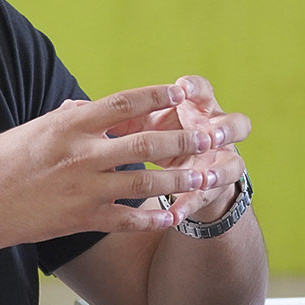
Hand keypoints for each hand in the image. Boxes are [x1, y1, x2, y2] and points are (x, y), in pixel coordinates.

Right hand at [0, 83, 229, 251]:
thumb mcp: (33, 130)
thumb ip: (66, 120)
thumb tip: (86, 107)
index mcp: (69, 124)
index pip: (124, 103)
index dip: (158, 97)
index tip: (183, 92)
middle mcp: (81, 153)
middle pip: (147, 143)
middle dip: (187, 139)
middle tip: (217, 136)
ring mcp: (83, 188)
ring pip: (146, 183)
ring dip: (182, 180)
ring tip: (210, 176)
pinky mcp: (81, 219)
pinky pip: (128, 219)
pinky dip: (155, 219)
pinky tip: (176, 217)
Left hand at [100, 74, 249, 224]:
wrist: (183, 165)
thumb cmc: (152, 134)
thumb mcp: (138, 122)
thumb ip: (116, 116)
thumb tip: (73, 107)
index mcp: (195, 106)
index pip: (201, 89)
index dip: (194, 88)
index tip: (181, 88)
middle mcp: (214, 130)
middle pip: (231, 124)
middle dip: (220, 130)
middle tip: (209, 135)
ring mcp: (220, 160)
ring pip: (231, 164)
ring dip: (216, 172)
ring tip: (203, 178)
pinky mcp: (213, 188)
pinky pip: (206, 198)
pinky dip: (189, 206)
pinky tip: (174, 215)